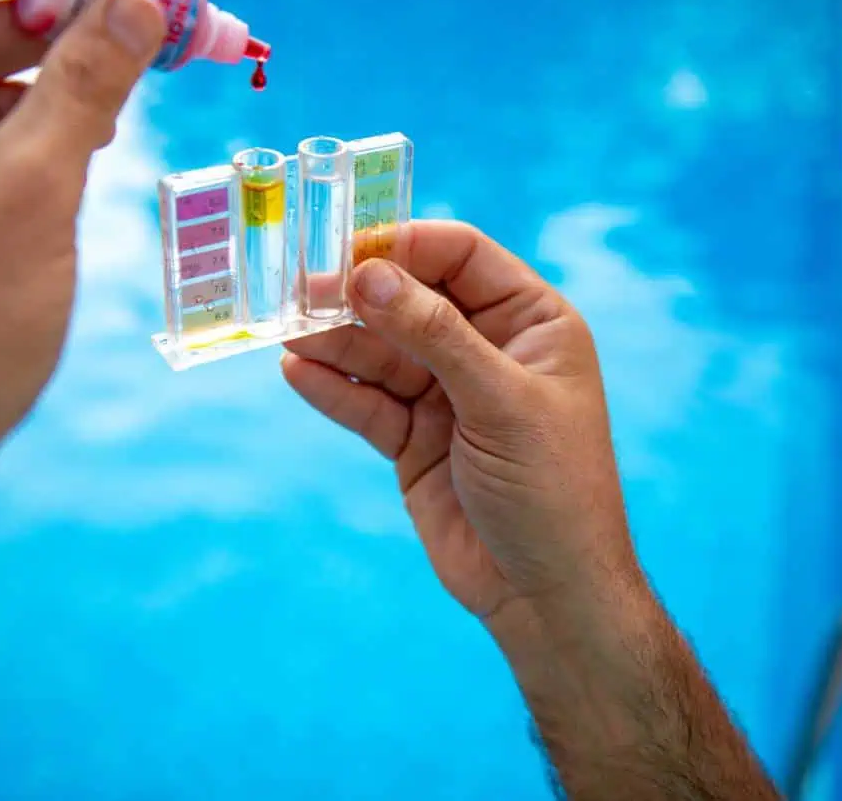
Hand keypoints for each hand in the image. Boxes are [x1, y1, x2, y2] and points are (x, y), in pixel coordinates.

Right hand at [282, 220, 641, 628]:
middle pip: (411, 301)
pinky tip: (298, 372)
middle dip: (359, 296)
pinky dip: (335, 388)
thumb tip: (369, 275)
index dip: (407, 246)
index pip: (462, 257)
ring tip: (288, 333)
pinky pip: (369, 403)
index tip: (350, 249)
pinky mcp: (415, 440)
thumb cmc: (553, 490)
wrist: (547, 595)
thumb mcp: (500, 402)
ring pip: (382, 352)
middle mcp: (489, 349)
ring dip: (336, 342)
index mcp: (532, 322)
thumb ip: (434, 335)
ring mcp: (448, 396)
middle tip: (300, 292)